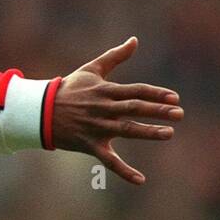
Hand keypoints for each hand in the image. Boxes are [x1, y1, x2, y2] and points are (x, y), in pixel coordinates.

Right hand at [50, 37, 183, 185]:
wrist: (40, 111)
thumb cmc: (69, 89)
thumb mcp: (91, 70)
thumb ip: (115, 56)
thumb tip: (135, 40)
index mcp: (105, 91)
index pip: (135, 90)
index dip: (155, 93)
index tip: (175, 97)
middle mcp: (102, 109)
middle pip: (133, 109)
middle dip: (156, 110)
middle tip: (179, 113)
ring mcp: (96, 128)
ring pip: (125, 131)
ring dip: (147, 133)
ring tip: (168, 133)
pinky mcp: (89, 145)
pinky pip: (108, 160)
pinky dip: (123, 171)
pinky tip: (141, 180)